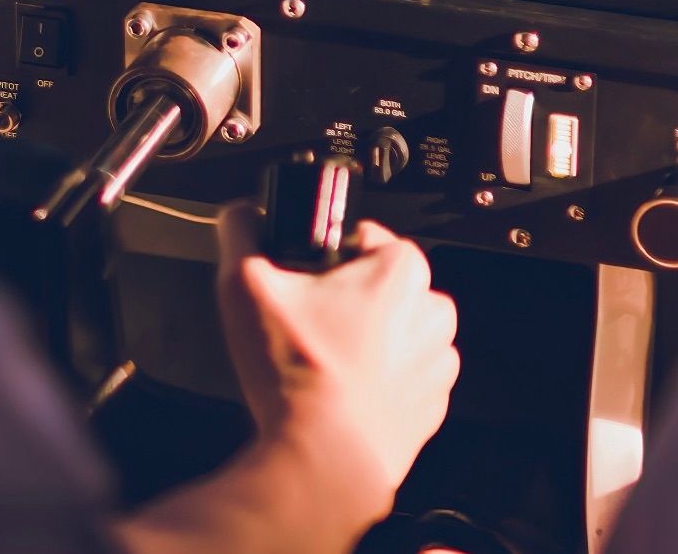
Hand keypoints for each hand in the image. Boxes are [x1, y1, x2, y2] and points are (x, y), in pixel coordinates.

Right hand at [215, 212, 459, 523]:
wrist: (323, 461)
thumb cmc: (298, 376)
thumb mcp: (245, 283)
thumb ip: (241, 231)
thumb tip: (242, 215)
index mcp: (402, 271)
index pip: (364, 237)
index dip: (324, 256)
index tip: (302, 282)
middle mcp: (432, 313)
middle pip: (380, 285)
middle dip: (346, 299)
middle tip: (306, 324)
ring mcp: (437, 365)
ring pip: (394, 333)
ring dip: (364, 340)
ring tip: (321, 363)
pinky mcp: (431, 407)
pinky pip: (401, 379)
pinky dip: (375, 381)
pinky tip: (338, 391)